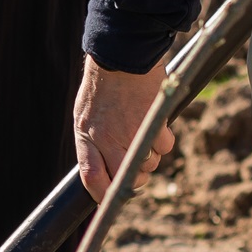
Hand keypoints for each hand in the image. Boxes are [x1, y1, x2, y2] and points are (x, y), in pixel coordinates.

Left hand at [74, 58, 172, 199]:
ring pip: (149, 164)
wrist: (123, 55)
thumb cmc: (103, 85)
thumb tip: (102, 171)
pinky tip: (155, 123)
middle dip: (134, 179)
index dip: (102, 194)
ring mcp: (131, 133)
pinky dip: (164, 139)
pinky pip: (165, 147)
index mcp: (86, 136)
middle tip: (138, 167)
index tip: (110, 196)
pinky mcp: (153, 123)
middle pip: (125, 179)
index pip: (91, 178)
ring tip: (143, 132)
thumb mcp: (85, 114)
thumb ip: (91, 142)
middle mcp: (107, 139)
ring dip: (150, 155)